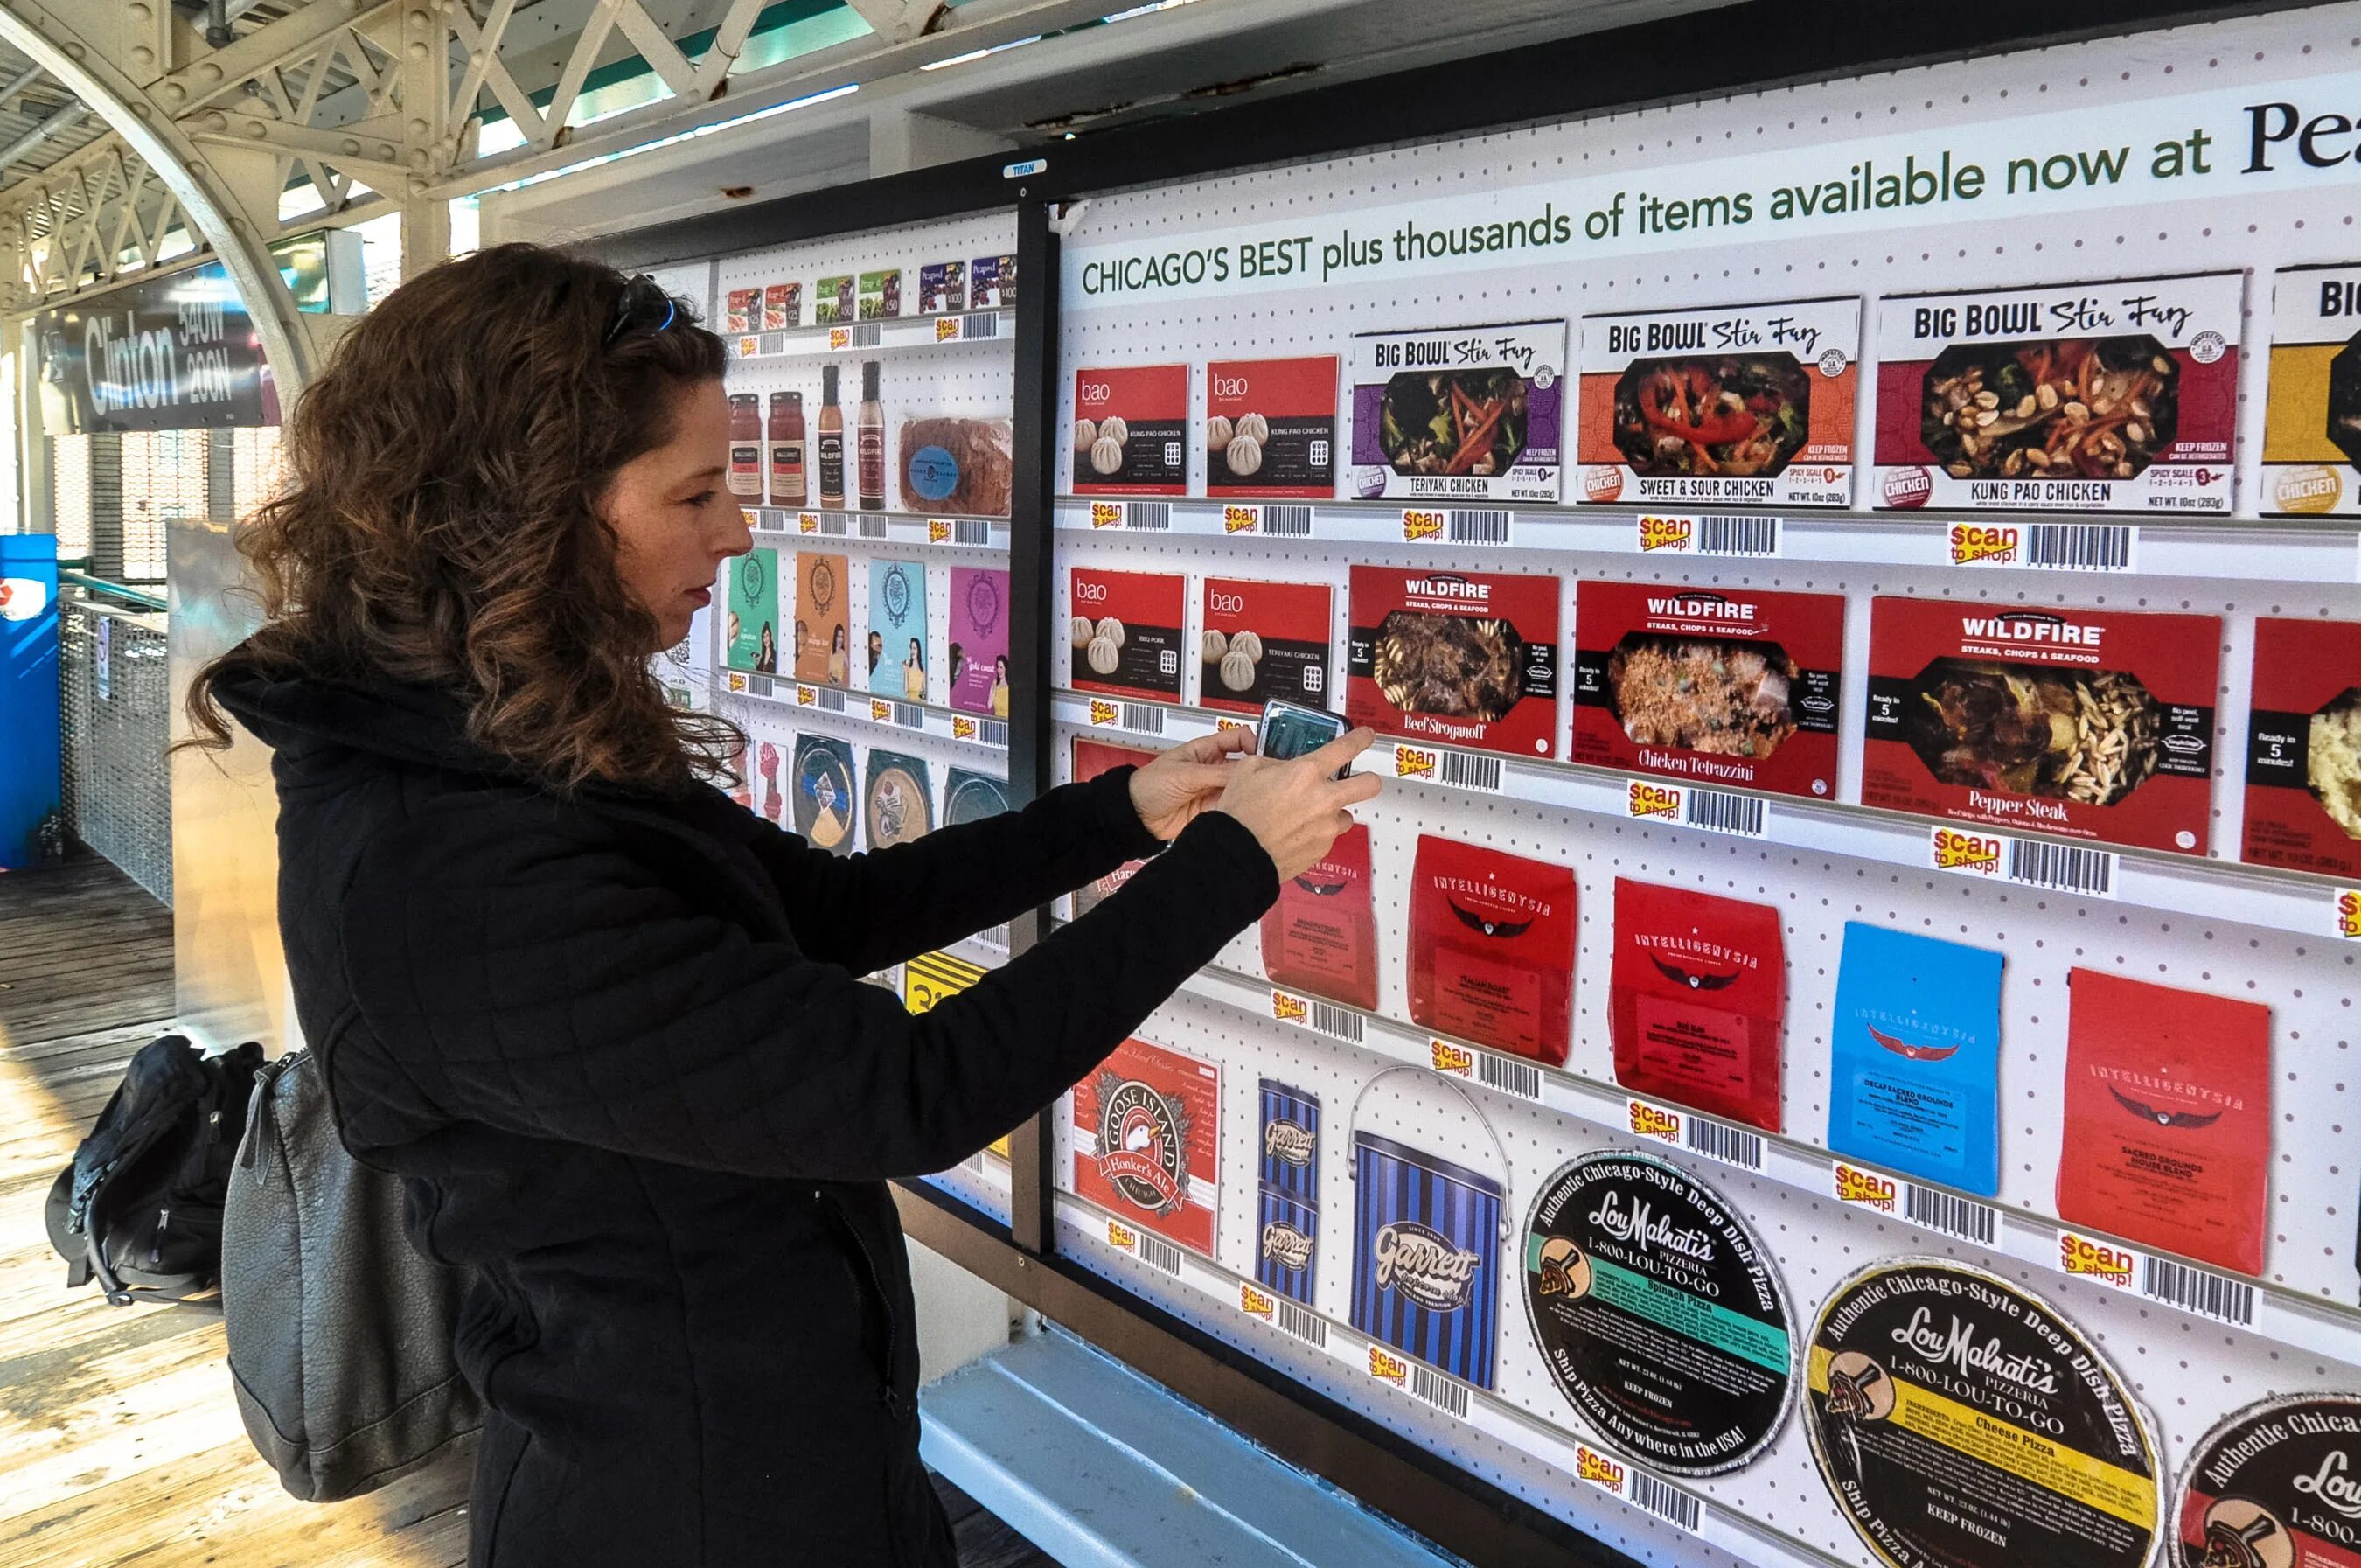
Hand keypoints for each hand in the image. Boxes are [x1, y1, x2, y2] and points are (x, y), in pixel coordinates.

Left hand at [1129, 726, 1256, 841]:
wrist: (1137, 815)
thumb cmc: (1152, 784)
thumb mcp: (1185, 774)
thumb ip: (1218, 774)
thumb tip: (1249, 771)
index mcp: (1207, 750)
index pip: (1238, 738)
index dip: (1253, 742)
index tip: (1263, 755)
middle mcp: (1215, 768)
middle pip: (1245, 764)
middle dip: (1258, 769)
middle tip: (1272, 778)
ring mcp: (1216, 789)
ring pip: (1243, 786)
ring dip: (1251, 790)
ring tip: (1265, 797)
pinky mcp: (1214, 809)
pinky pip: (1234, 805)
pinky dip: (1242, 808)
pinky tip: (1251, 810)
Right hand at [1210, 728, 1380, 881]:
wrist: (1235, 854)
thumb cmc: (1239, 815)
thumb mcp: (1250, 770)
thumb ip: (1276, 763)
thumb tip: (1287, 765)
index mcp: (1306, 773)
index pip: (1347, 748)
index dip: (1361, 739)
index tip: (1366, 737)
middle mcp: (1323, 799)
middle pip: (1369, 785)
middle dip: (1367, 779)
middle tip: (1358, 780)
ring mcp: (1326, 826)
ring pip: (1346, 815)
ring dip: (1333, 813)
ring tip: (1309, 815)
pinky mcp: (1322, 849)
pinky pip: (1328, 837)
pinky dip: (1317, 833)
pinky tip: (1295, 833)